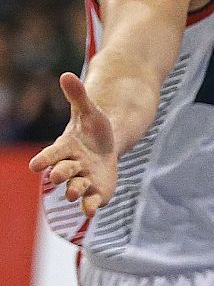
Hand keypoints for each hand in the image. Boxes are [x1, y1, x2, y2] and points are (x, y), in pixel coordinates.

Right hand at [29, 72, 117, 217]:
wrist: (106, 145)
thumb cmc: (93, 128)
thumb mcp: (89, 111)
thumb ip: (77, 96)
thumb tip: (67, 74)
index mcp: (64, 148)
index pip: (50, 154)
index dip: (44, 159)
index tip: (35, 165)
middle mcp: (70, 166)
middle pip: (62, 171)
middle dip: (60, 174)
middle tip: (59, 175)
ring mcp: (82, 180)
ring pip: (75, 187)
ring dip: (74, 191)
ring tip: (73, 193)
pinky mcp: (95, 191)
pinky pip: (91, 200)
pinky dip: (90, 206)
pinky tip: (91, 211)